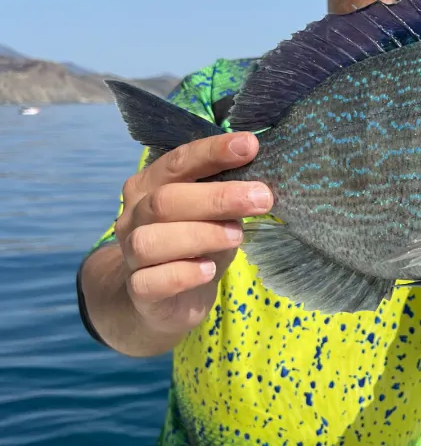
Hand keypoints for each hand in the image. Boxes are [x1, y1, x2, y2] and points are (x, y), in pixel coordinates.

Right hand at [114, 132, 272, 336]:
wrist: (161, 299)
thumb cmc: (195, 245)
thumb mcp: (213, 215)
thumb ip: (227, 196)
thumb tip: (263, 183)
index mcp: (151, 186)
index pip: (178, 161)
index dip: (212, 152)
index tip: (250, 146)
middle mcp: (135, 216)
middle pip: (166, 200)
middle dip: (218, 197)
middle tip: (261, 198)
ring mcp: (131, 255)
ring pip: (152, 240)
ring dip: (201, 234)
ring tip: (237, 236)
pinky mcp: (138, 291)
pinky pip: (151, 281)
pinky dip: (184, 274)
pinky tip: (209, 270)